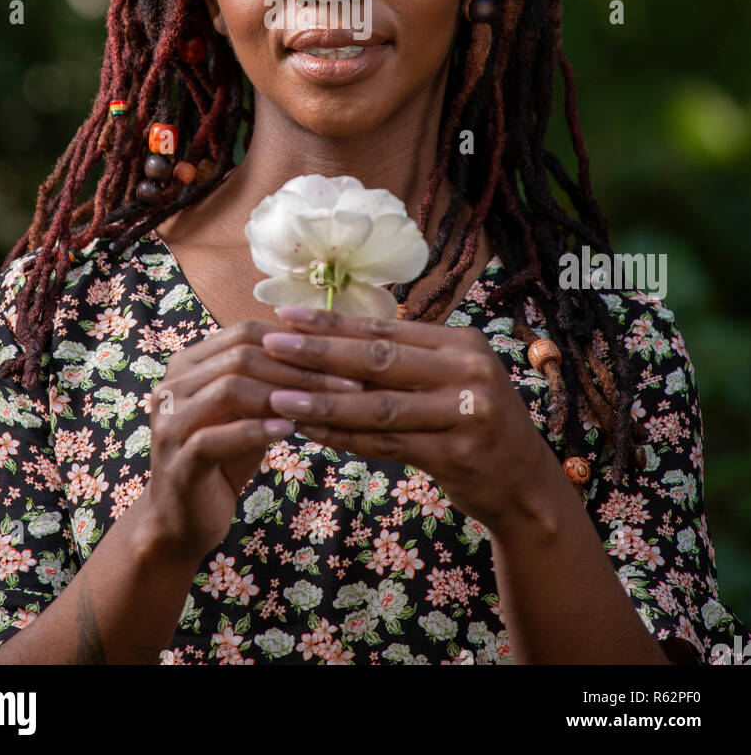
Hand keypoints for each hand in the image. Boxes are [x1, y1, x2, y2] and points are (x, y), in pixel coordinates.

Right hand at [143, 318, 366, 561]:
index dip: (293, 341)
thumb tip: (322, 348)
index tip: (339, 354)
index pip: (244, 333)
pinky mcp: (177, 460)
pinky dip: (256, 430)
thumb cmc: (223, 457)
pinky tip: (290, 431)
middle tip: (346, 382)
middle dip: (298, 368)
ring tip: (321, 404)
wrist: (183, 517)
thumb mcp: (248, 412)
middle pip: (240, 357)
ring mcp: (169, 423)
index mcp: (188, 365)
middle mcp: (171, 385)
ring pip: (229, 389)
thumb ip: (269, 381)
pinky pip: (217, 437)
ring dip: (282, 395)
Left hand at [261, 305, 566, 533]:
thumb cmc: (475, 424)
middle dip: (319, 353)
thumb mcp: (453, 379)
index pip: (386, 330)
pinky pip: (388, 444)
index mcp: (461, 343)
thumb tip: (336, 340)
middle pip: (379, 361)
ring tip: (278, 396)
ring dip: (323, 402)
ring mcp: (465, 412)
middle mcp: (467, 370)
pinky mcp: (458, 454)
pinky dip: (345, 439)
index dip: (334, 323)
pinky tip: (312, 434)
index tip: (288, 315)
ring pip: (378, 406)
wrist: (525, 483)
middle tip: (272, 345)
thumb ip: (407, 361)